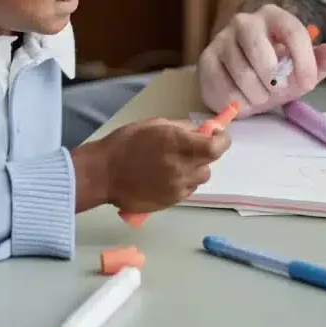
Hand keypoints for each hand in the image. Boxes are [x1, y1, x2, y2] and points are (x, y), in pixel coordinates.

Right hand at [92, 118, 228, 214]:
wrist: (103, 173)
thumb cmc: (125, 143)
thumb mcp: (153, 125)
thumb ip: (180, 128)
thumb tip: (199, 131)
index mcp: (178, 143)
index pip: (216, 147)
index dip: (221, 140)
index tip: (217, 135)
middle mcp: (182, 167)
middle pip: (210, 163)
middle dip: (204, 155)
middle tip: (189, 150)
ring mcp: (177, 187)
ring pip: (199, 178)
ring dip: (193, 170)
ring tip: (173, 165)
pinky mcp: (171, 202)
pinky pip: (187, 190)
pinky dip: (182, 183)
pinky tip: (165, 178)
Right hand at [198, 4, 325, 115]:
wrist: (243, 84)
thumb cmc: (276, 72)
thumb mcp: (302, 68)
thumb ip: (322, 61)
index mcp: (274, 17)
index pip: (294, 32)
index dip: (303, 62)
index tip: (306, 84)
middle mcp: (244, 21)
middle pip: (262, 54)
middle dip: (274, 82)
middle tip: (278, 91)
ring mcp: (221, 39)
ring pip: (243, 75)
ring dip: (257, 96)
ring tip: (260, 96)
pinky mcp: (206, 60)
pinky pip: (224, 88)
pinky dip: (238, 102)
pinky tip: (242, 98)